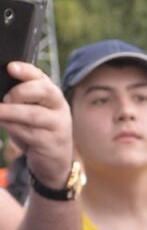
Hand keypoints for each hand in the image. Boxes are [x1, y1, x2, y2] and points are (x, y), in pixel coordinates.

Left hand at [0, 62, 73, 188]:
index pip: (41, 77)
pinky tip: (4, 126)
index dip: (26, 71)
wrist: (54, 161)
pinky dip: (12, 128)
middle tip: (4, 99)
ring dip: (11, 112)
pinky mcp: (51, 143)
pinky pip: (29, 133)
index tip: (11, 68)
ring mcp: (58, 126)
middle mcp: (59, 108)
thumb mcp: (30, 111)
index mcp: (52, 95)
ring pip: (34, 114)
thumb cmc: (37, 131)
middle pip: (44, 92)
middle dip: (20, 92)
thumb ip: (18, 99)